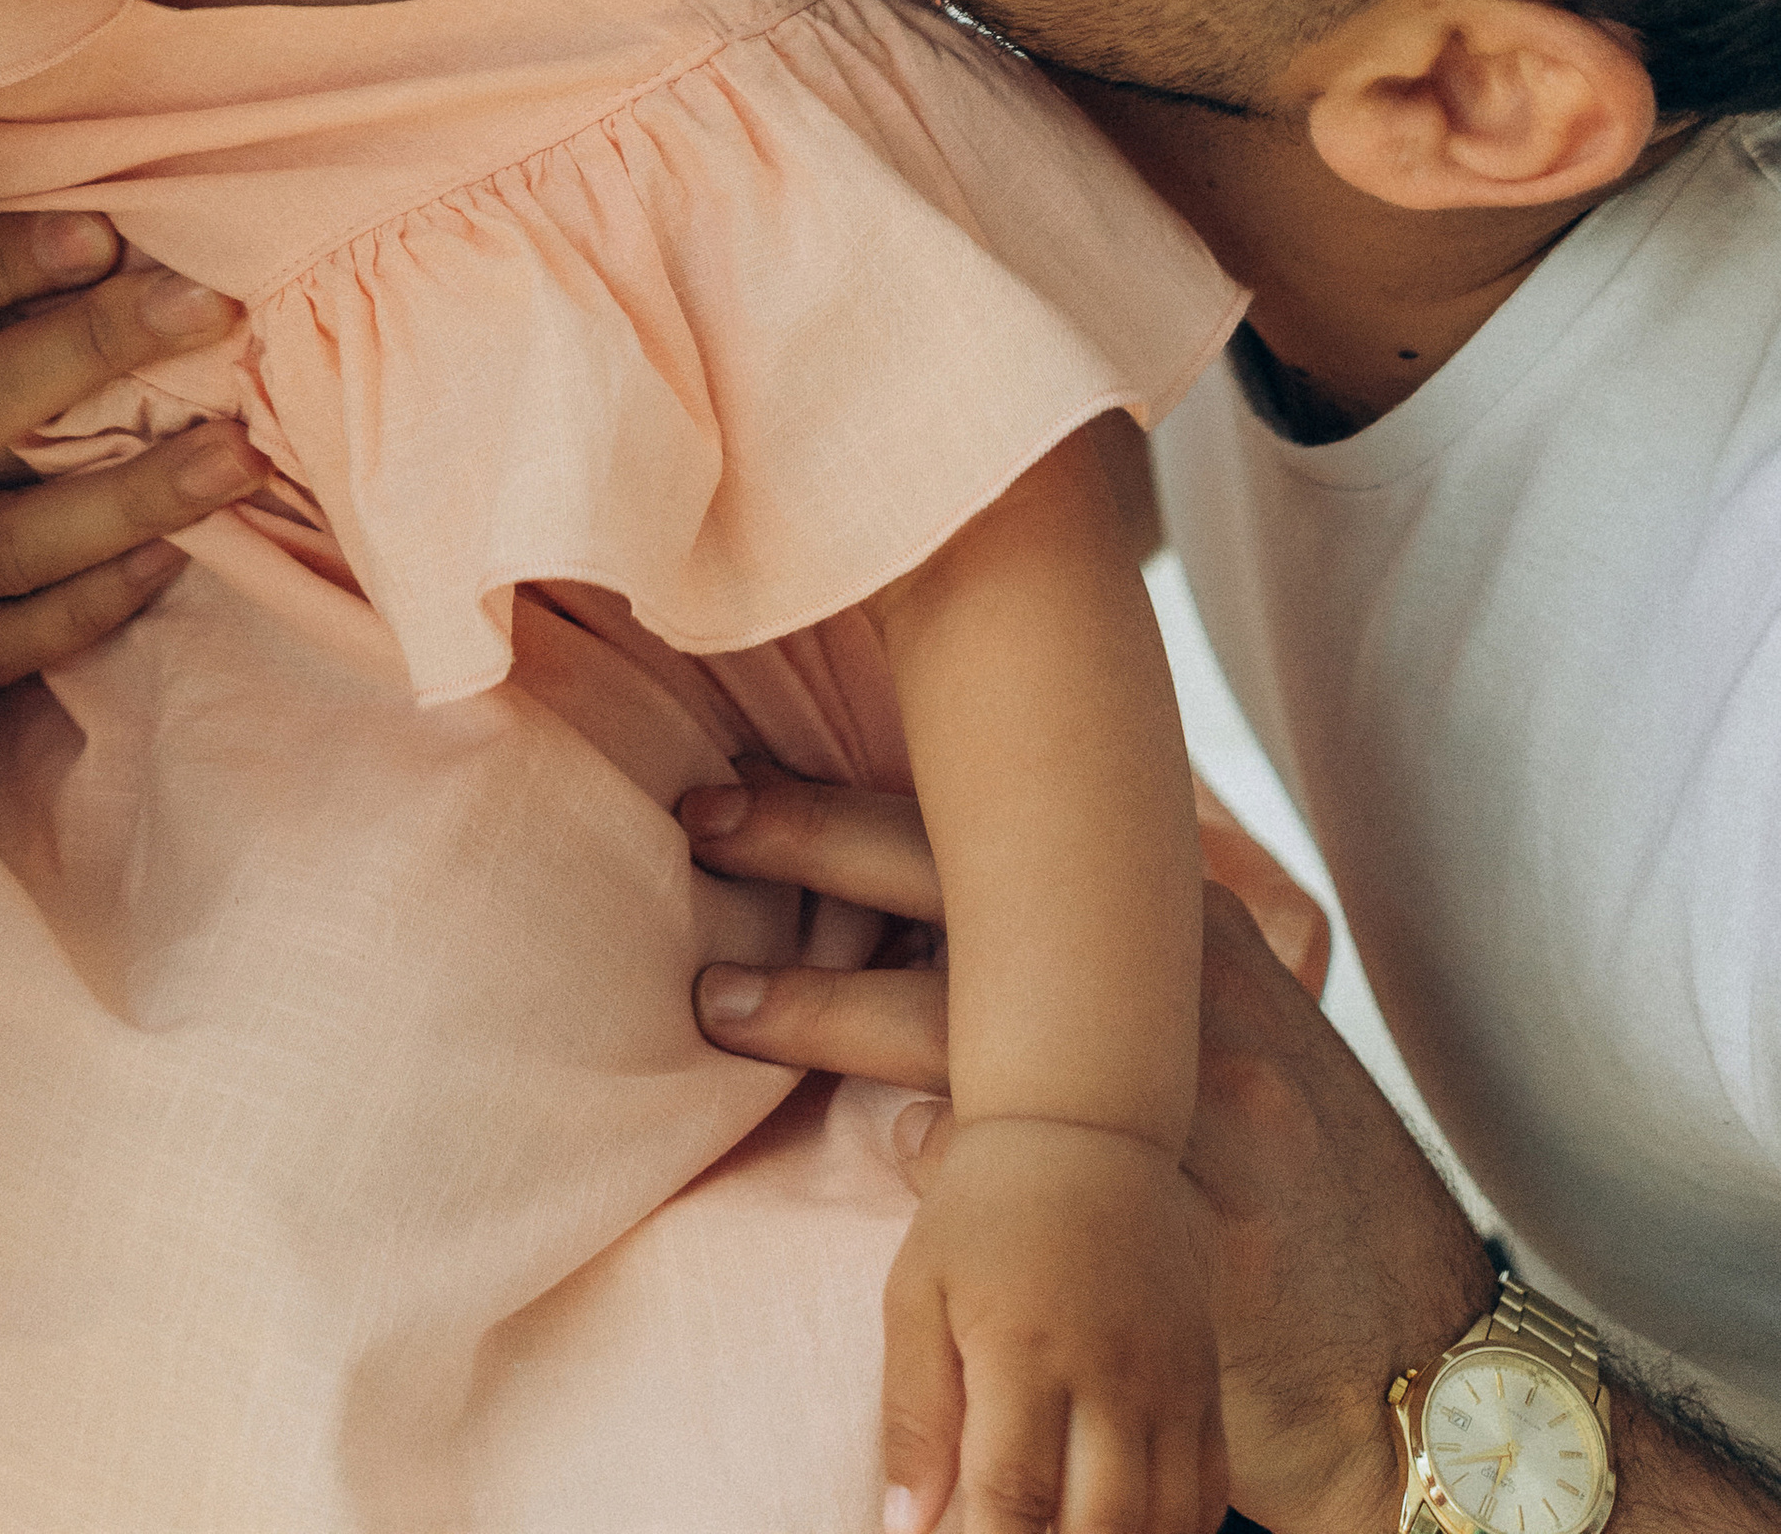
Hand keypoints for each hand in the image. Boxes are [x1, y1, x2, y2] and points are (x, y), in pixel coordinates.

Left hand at [683, 775, 1493, 1533]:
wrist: (1437, 1370)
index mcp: (1194, 928)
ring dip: (830, 998)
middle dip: (822, 842)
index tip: (752, 766)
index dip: (871, 790)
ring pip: (976, 1018)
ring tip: (721, 994)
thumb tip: (958, 921)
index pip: (1012, 819)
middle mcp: (1191, 992)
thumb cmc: (1307, 1203)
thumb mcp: (1239, 1044)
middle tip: (700, 819)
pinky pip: (1028, 1174)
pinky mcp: (1186, 1229)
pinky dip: (935, 1145)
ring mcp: (1194, 1108)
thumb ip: (1120, 979)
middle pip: (978, 882)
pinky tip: (868, 1130)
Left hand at [882, 1118, 1222, 1533]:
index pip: (1014, 1496)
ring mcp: (1169, 1377)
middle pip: (1101, 1524)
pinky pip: (1208, 1488)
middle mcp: (1109, 1372)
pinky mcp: (1204, 1376)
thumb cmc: (984, 1213)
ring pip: (1163, 1518)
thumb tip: (907, 1527)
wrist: (1084, 1129)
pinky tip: (1129, 1528)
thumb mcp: (918, 1293)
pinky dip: (1175, 1529)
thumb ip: (914, 1414)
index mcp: (1024, 1350)